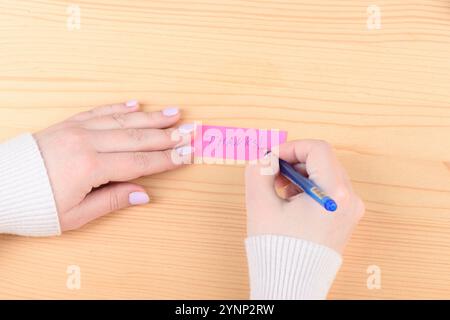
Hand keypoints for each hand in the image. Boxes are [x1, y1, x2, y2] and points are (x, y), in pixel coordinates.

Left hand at [34, 101, 191, 231]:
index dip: (166, 160)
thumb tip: (143, 195)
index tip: (187, 154)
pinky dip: (119, 107)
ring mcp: (77, 130)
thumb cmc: (36, 205)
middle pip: (136, 138)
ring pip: (122, 120)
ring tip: (174, 112)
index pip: (139, 163)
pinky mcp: (68, 124)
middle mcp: (86, 143)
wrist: (0, 187)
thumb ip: (112, 201)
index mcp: (90, 167)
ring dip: (150, 117)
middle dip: (167, 135)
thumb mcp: (75, 215)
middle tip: (190, 130)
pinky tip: (136, 103)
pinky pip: (99, 111)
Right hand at [245, 140, 364, 253]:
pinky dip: (308, 188)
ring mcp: (350, 210)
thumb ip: (259, 172)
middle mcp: (349, 200)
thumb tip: (264, 159)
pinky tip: (290, 202)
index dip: (291, 147)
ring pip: (326, 174)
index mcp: (334, 193)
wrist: (292, 283)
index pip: (317, 149)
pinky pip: (328, 190)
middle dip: (294, 162)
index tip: (273, 158)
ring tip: (279, 190)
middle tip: (273, 173)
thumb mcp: (260, 204)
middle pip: (323, 161)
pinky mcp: (345, 218)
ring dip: (300, 175)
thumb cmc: (279, 249)